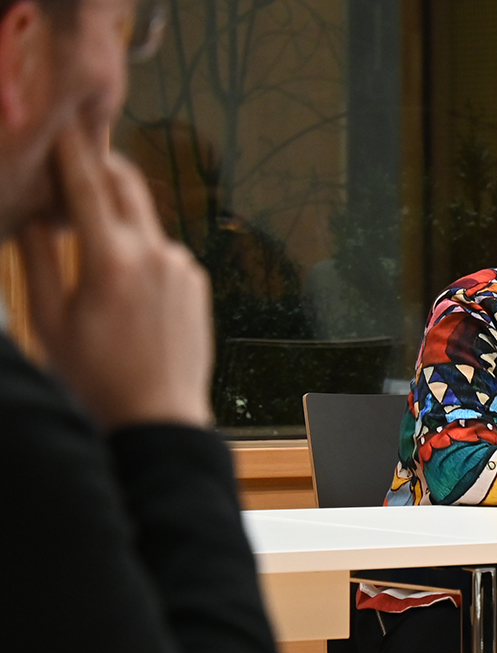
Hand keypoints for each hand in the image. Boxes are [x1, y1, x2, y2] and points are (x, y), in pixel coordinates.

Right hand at [18, 125, 213, 429]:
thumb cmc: (96, 378)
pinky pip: (162, 249)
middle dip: (100, 165)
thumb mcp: (50, 319)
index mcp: (112, 261)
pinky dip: (138, 248)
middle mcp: (156, 255)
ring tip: (87, 241)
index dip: (70, 149)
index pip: (88, 186)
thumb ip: (38, 257)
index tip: (59, 122)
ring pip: (143, 219)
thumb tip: (31, 212)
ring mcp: (183, 267)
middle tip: (73, 159)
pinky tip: (121, 283)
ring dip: (116, 215)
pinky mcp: (197, 281)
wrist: (159, 418)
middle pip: (128, 183)